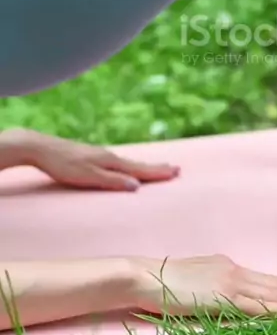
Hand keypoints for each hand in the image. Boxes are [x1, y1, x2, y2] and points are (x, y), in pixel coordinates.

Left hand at [0, 128, 178, 191]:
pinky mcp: (91, 157)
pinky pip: (118, 163)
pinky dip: (130, 166)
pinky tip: (126, 168)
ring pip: (128, 163)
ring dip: (144, 167)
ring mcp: (100, 155)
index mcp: (111, 161)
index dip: (158, 173)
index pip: (140, 170)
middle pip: (138, 164)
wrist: (41, 148)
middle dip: (156, 168)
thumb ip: (112, 182)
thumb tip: (137, 186)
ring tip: (157, 169)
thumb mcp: (88, 177)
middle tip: (175, 169)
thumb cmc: (64, 165)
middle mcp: (109, 156)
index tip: (176, 172)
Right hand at [132, 254, 276, 316]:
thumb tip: (225, 303)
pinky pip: (261, 304)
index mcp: (226, 268)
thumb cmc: (160, 286)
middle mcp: (234, 270)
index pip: (265, 279)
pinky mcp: (225, 295)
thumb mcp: (192, 287)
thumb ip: (212, 293)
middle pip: (276, 282)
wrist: (143, 277)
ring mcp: (231, 281)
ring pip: (274, 292)